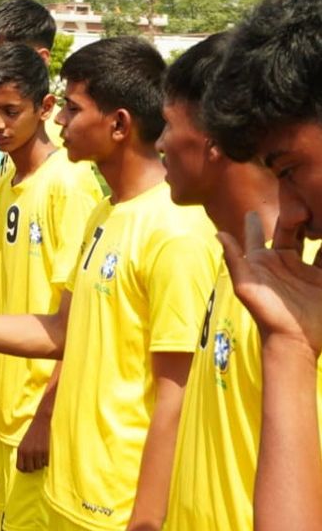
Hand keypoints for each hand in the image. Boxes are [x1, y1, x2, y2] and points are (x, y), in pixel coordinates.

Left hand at [17, 412, 51, 472]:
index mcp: (20, 450)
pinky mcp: (46, 451)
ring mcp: (37, 452)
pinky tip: (45, 455)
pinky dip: (46, 461)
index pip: (20, 467)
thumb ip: (23, 455)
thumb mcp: (23, 443)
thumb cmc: (31, 434)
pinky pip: (46, 463)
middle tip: (35, 462)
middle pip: (30, 469)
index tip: (27, 467)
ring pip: (39, 467)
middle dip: (33, 468)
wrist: (41, 423)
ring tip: (40, 457)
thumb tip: (25, 468)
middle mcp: (28, 452)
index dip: (24, 469)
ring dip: (40, 464)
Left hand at [220, 211, 321, 354]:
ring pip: (314, 240)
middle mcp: (285, 261)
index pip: (259, 233)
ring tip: (319, 203)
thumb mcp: (247, 286)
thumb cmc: (265, 313)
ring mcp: (306, 269)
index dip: (256, 220)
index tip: (254, 201)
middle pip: (291, 230)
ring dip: (318, 224)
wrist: (295, 340)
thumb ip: (235, 259)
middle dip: (294, 212)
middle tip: (297, 190)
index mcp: (264, 261)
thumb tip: (218, 233)